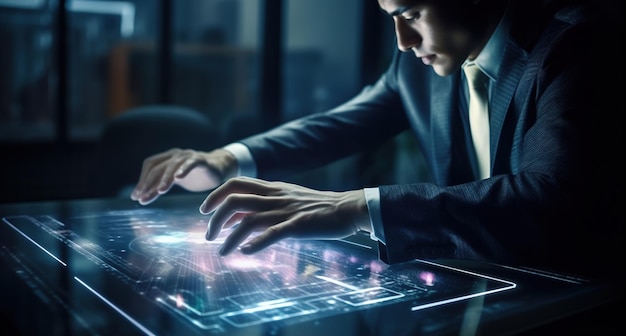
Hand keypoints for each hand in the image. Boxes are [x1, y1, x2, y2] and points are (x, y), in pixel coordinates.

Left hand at [130, 148, 236, 204]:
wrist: (219, 168)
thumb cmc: (195, 176)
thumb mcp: (175, 181)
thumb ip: (160, 186)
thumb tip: (139, 198)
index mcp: (167, 158)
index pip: (150, 166)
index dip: (142, 181)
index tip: (136, 196)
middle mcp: (175, 155)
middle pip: (158, 167)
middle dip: (149, 184)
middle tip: (143, 199)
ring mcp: (188, 156)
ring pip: (172, 166)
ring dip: (165, 179)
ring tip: (160, 191)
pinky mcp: (201, 160)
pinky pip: (190, 163)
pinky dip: (184, 169)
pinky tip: (178, 178)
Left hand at [200, 176, 371, 255]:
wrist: (346, 208)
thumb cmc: (316, 207)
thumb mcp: (286, 200)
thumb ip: (262, 206)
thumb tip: (235, 218)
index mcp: (272, 189)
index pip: (235, 183)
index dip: (215, 194)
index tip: (205, 211)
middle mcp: (275, 198)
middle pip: (234, 200)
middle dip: (215, 218)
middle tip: (209, 235)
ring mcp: (285, 211)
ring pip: (248, 220)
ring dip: (229, 237)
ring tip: (222, 252)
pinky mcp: (298, 226)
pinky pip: (271, 234)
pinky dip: (254, 244)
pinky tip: (245, 253)